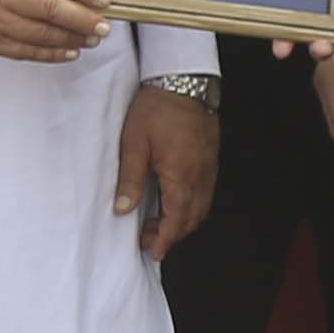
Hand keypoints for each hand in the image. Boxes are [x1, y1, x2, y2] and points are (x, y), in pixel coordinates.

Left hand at [118, 85, 219, 253]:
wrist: (183, 80)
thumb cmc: (157, 109)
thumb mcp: (134, 144)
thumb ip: (129, 179)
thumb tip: (123, 209)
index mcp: (180, 176)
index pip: (176, 221)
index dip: (164, 240)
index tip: (153, 252)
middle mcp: (200, 176)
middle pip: (192, 218)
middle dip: (173, 233)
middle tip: (149, 237)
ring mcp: (209, 167)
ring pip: (201, 207)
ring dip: (183, 220)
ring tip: (160, 220)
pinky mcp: (211, 157)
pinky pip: (206, 191)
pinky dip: (192, 204)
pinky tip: (176, 198)